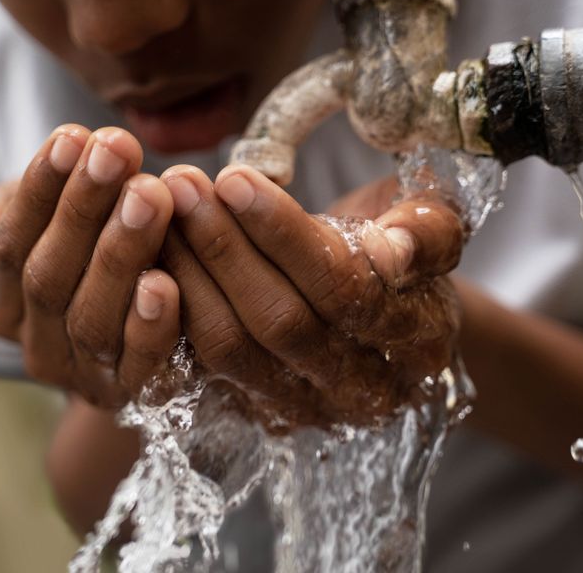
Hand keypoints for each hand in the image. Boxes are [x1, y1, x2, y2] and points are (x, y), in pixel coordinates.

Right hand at [0, 126, 183, 407]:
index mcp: (4, 303)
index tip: (73, 136)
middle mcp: (36, 346)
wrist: (157, 327)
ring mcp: (84, 377)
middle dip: (83, 209)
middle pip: (48, 278)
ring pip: (91, 320)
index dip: (39, 190)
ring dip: (120, 253)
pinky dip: (150, 327)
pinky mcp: (136, 397)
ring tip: (150, 194)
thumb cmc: (94, 246)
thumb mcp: (44, 219)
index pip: (9, 243)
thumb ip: (0, 215)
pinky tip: (167, 282)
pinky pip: (139, 367)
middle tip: (117, 150)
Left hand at [158, 164, 463, 427]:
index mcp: (414, 341)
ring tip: (157, 207)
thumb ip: (427, 230)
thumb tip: (393, 249)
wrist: (381, 315)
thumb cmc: (400, 248)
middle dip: (223, 248)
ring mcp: (300, 405)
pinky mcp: (251, 406)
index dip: (284, 234)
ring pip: (231, 346)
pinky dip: (170, 305)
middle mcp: (358, 388)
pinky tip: (149, 252)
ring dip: (187, 273)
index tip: (234, 177)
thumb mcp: (433, 227)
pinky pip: (199, 362)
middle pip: (279, 322)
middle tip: (182, 184)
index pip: (343, 288)